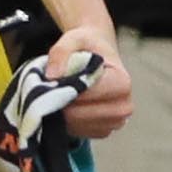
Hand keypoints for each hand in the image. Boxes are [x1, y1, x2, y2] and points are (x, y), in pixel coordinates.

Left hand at [45, 24, 135, 139]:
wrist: (99, 55)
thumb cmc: (87, 47)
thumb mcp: (73, 39)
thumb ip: (60, 52)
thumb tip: (52, 76)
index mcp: (122, 83)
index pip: (86, 95)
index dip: (62, 89)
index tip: (47, 81)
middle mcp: (124, 106)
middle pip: (80, 115)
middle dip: (58, 104)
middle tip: (46, 91)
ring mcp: (116, 122)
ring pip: (77, 126)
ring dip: (60, 114)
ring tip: (56, 96)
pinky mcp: (104, 131)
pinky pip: (79, 132)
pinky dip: (66, 121)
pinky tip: (65, 106)